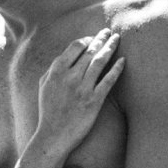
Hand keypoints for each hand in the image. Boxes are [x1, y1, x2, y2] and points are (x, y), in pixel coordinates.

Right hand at [31, 28, 122, 158]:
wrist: (53, 136)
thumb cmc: (48, 111)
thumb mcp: (44, 86)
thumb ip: (54, 69)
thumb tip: (67, 56)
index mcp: (56, 71)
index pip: (75, 46)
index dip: (87, 40)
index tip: (94, 38)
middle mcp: (70, 77)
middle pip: (90, 51)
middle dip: (101, 38)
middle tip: (109, 31)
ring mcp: (83, 89)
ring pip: (100, 62)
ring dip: (110, 47)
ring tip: (117, 39)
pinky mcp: (94, 101)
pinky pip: (108, 81)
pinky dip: (117, 69)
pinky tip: (123, 60)